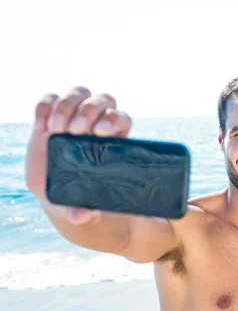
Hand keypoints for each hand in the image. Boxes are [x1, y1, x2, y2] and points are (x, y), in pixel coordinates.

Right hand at [25, 86, 131, 224]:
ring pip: (79, 94)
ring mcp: (75, 116)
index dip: (113, 120)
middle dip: (90, 111)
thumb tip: (82, 216)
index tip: (101, 133)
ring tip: (55, 129)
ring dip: (67, 106)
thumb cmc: (82, 198)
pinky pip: (49, 100)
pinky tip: (41, 127)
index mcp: (115, 141)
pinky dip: (44, 107)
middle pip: (103, 100)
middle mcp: (98, 123)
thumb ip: (85, 212)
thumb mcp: (85, 206)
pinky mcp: (51, 116)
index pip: (121, 119)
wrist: (60, 194)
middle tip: (75, 130)